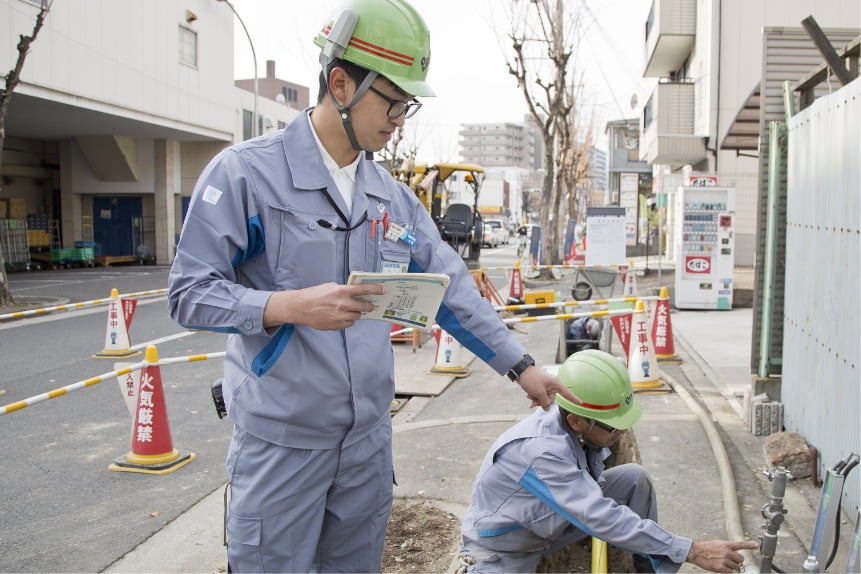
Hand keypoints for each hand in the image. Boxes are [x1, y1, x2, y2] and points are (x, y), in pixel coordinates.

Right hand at [264, 282, 385, 329]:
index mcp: (342, 292)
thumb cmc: (314, 295)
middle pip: (365, 307)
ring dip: (355, 313)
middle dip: (369, 306)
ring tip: (347, 310)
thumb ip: (344, 289)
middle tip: (369, 305)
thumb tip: (356, 291)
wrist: (300, 308)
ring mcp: (340, 316)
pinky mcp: (337, 326)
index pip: (364, 289)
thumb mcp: (330, 287)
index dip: (377, 289)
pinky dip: (347, 320)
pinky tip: (339, 316)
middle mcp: (343, 304)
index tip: (384, 290)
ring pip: (357, 317)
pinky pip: (349, 324)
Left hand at [515, 365, 580, 409]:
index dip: (574, 399)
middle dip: (542, 401)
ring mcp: (546, 386)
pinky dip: (534, 397)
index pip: (567, 393)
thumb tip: (547, 408)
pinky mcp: (540, 387)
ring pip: (544, 399)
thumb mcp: (539, 393)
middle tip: (534, 398)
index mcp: (555, 384)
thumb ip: (544, 402)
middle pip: (551, 399)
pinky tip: (528, 396)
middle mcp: (552, 385)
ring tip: (529, 396)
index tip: (581, 403)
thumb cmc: (531, 379)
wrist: (521, 372)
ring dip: (536, 399)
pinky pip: (540, 396)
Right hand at [686, 539, 758, 572]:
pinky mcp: (721, 568)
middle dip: (736, 560)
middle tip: (729, 559)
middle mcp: (727, 552)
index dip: (750, 545)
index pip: (741, 544)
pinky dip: (727, 571)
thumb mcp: (718, 544)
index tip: (757, 545)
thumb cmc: (706, 548)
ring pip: (736, 567)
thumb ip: (728, 548)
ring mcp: (724, 560)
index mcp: (726, 544)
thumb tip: (735, 555)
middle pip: (741, 559)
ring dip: (731, 566)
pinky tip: (720, 566)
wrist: (696, 552)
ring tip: (722, 562)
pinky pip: (730, 572)